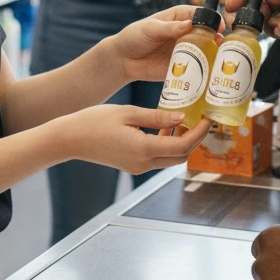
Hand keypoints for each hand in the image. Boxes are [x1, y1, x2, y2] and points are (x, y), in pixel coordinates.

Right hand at [60, 104, 212, 174]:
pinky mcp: (132, 166)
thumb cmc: (94, 121)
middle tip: (202, 117)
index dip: (200, 133)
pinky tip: (166, 126)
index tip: (209, 117)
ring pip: (170, 159)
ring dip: (182, 141)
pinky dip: (168, 144)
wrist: (69, 139)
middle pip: (180, 156)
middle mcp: (143, 164)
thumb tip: (182, 117)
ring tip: (186, 118)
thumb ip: (157, 116)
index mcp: (143, 150)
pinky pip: (158, 158)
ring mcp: (137, 168)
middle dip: (195, 138)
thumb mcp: (128, 112)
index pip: (183, 146)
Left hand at [112, 7, 215, 81]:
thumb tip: (189, 25)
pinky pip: (196, 68)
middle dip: (216, 37)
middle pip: (206, 33)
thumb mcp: (150, 28)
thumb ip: (169, 28)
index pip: (200, 14)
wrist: (122, 61)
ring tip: (218, 57)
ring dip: (213, 53)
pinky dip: (204, 69)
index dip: (211, 19)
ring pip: (204, 50)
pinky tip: (210, 72)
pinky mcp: (182, 67)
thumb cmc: (134, 37)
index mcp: (179, 17)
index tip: (219, 25)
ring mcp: (185, 50)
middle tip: (220, 43)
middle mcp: (185, 33)